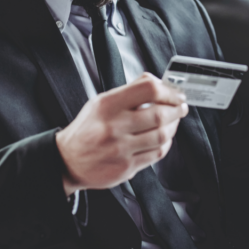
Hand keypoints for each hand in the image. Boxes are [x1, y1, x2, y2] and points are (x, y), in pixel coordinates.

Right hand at [54, 73, 187, 195]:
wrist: (67, 161)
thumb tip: (156, 80)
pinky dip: (166, 143)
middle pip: (159, 114)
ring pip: (162, 135)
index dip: (168, 91)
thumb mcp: (100, 102)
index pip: (148, 90)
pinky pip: (157, 154)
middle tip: (180, 107)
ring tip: (174, 121)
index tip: (175, 93)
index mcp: (107, 105)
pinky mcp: (126, 167)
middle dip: (176, 109)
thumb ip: (128, 91)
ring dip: (174, 126)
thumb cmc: (86, 129)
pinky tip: (164, 138)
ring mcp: (121, 149)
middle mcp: (114, 127)